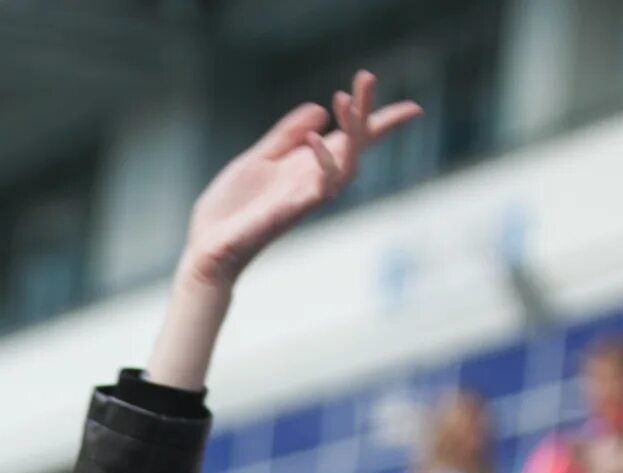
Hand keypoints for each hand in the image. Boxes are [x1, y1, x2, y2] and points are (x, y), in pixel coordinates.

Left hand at [177, 70, 421, 292]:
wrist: (209, 245)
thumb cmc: (233, 208)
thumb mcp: (259, 158)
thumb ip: (287, 135)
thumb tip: (319, 109)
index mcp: (307, 165)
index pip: (353, 140)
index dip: (379, 122)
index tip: (413, 108)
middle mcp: (314, 180)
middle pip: (356, 145)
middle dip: (367, 113)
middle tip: (368, 77)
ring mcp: (306, 197)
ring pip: (347, 165)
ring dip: (350, 132)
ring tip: (346, 100)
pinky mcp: (293, 211)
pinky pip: (320, 188)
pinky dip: (322, 161)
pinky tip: (315, 138)